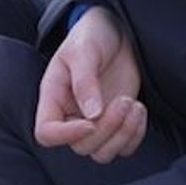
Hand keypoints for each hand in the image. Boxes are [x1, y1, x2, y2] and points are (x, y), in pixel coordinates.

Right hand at [36, 5, 145, 160]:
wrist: (115, 31)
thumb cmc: (91, 36)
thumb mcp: (83, 51)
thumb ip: (84, 81)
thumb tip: (92, 115)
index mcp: (53, 98)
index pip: (46, 132)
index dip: (66, 135)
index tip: (90, 120)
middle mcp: (71, 115)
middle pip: (81, 147)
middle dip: (107, 129)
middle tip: (123, 100)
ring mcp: (95, 122)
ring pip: (103, 153)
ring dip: (123, 135)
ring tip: (133, 105)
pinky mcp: (117, 123)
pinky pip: (124, 148)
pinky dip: (135, 135)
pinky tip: (139, 110)